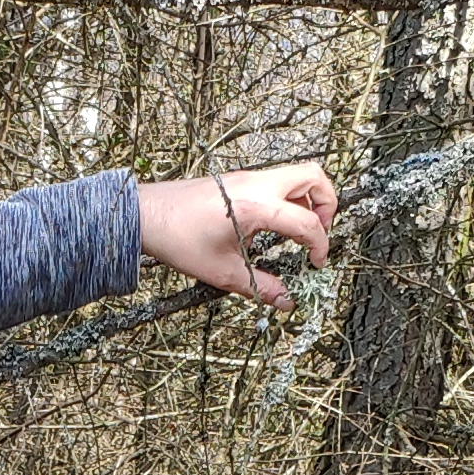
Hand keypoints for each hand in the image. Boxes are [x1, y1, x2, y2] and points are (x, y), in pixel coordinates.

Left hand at [141, 162, 337, 307]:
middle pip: (314, 176)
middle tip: (319, 232)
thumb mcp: (223, 272)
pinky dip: (287, 197)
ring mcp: (248, 177)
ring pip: (296, 174)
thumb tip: (285, 299)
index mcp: (256, 206)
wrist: (146, 215)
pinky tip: (273, 226)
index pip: (307, 222)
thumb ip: (261, 287)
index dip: (320, 246)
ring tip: (299, 229)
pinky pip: (276, 180)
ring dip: (308, 199)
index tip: (315, 264)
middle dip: (328, 204)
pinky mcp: (239, 179)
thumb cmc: (177, 238)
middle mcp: (257, 184)